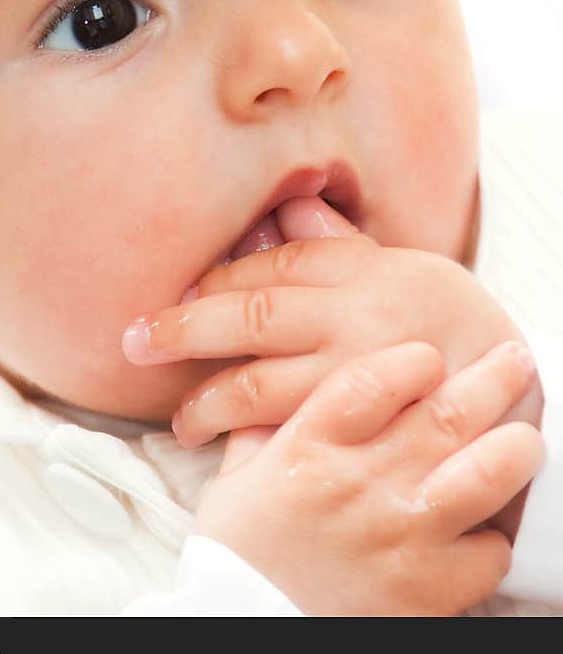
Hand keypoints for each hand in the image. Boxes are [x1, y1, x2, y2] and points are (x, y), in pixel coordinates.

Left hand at [121, 196, 541, 451]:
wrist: (519, 387)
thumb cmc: (447, 320)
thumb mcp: (399, 266)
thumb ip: (336, 239)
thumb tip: (284, 201)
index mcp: (362, 270)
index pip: (270, 268)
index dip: (213, 283)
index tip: (176, 298)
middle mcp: (356, 318)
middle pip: (251, 315)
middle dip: (184, 328)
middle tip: (134, 344)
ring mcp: (359, 378)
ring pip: (264, 385)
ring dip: (210, 402)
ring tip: (179, 422)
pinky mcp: (366, 430)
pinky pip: (296, 436)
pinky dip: (254, 444)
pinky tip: (226, 452)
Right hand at [194, 340, 543, 615]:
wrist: (244, 626)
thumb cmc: (237, 552)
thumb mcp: (236, 476)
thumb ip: (264, 429)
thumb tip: (280, 395)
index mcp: (307, 447)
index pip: (375, 380)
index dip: (414, 360)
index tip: (429, 356)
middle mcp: (359, 482)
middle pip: (445, 414)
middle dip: (491, 378)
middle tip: (511, 359)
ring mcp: (399, 536)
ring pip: (485, 473)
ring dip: (516, 445)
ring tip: (523, 435)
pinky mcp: (427, 591)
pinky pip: (489, 551)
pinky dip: (492, 536)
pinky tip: (480, 526)